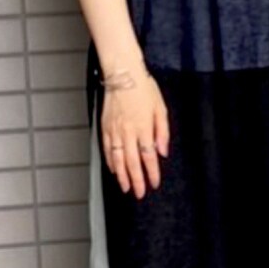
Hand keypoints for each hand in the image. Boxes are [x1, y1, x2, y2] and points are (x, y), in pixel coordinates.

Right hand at [100, 67, 169, 198]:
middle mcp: (128, 132)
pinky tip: (114, 169)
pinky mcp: (105, 127)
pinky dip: (110, 161)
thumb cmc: (143, 87)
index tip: (154, 183)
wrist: (123, 74)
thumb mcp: (161, 108)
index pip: (149, 157)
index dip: (152, 173)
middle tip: (139, 193)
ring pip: (118, 159)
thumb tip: (162, 151)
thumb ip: (163, 132)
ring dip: (122, 176)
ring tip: (126, 187)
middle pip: (132, 162)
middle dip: (137, 180)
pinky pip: (107, 149)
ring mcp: (115, 130)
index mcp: (144, 128)